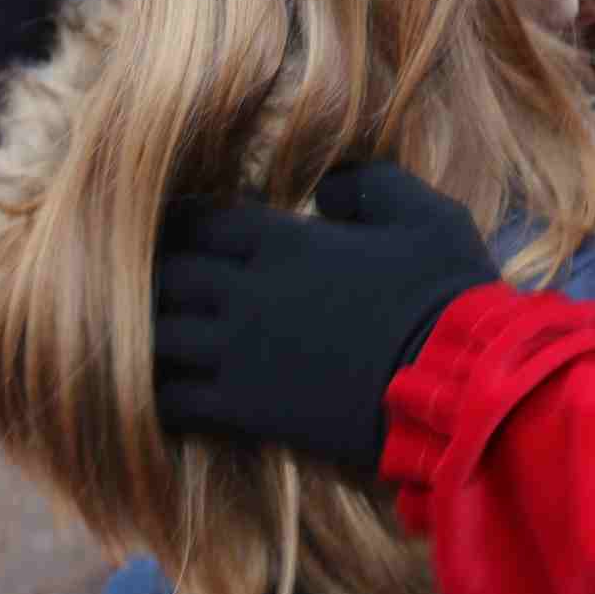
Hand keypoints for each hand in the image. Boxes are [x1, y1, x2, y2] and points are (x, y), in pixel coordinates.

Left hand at [154, 162, 500, 472]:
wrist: (453, 386)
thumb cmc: (446, 297)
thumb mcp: (428, 215)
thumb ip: (371, 184)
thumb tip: (325, 189)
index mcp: (286, 242)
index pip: (201, 221)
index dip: (182, 222)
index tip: (177, 228)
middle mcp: (249, 293)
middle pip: (165, 276)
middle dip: (152, 274)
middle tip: (147, 280)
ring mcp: (241, 354)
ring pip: (156, 337)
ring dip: (145, 333)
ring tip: (141, 334)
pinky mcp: (246, 409)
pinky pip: (173, 400)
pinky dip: (153, 394)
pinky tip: (151, 393)